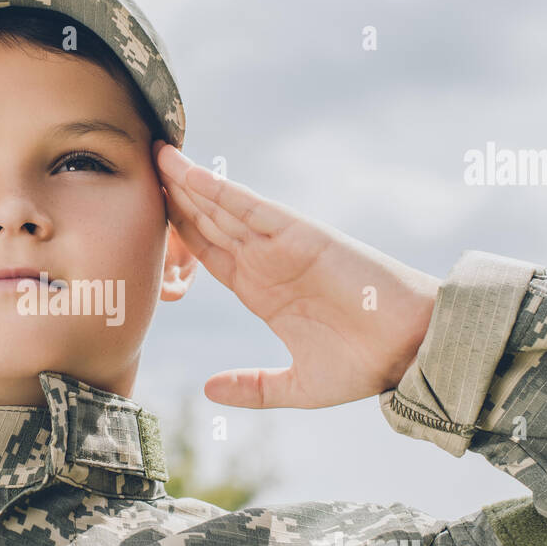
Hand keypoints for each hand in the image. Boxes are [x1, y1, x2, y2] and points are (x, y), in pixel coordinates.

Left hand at [154, 141, 441, 409]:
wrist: (410, 353)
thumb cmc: (364, 365)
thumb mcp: (296, 385)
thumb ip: (253, 387)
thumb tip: (208, 390)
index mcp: (262, 290)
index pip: (208, 253)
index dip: (176, 233)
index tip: (142, 217)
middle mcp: (267, 261)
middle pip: (208, 221)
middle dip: (174, 197)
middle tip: (136, 171)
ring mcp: (281, 245)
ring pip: (224, 206)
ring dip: (189, 181)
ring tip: (156, 156)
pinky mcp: (300, 235)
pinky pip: (252, 207)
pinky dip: (221, 188)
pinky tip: (191, 173)